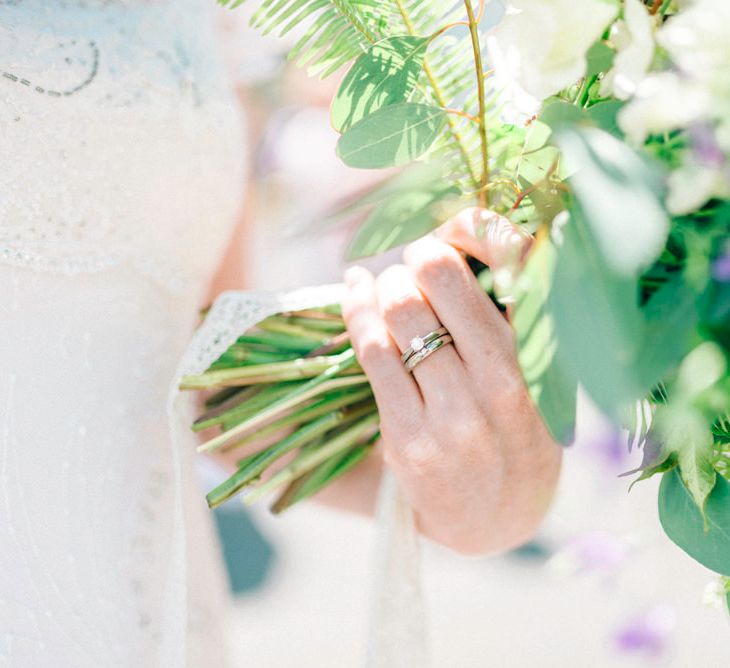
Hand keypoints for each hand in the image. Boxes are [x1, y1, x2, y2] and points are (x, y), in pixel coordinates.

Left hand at [341, 208, 561, 554]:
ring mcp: (456, 413)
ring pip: (401, 310)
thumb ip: (514, 315)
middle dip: (416, 257)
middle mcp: (505, 381)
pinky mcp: (411, 438)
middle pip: (440, 277)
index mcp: (544, 356)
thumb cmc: (516, 433)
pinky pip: (373, 352)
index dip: (468, 229)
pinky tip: (355, 295)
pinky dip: (356, 311)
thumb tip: (461, 237)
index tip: (447, 234)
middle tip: (413, 265)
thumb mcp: (541, 376)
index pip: (512, 260)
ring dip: (382, 284)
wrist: (497, 519)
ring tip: (382, 286)